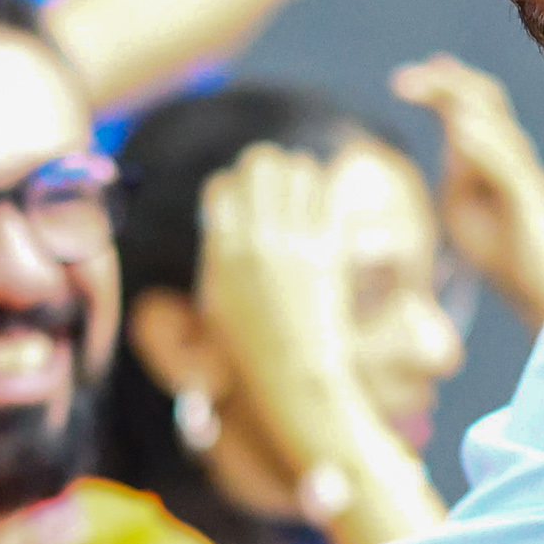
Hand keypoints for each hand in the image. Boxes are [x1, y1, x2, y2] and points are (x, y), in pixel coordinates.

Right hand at [191, 148, 387, 482]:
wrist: (294, 377)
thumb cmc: (251, 350)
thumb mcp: (215, 303)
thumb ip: (216, 257)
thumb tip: (221, 220)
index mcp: (220, 254)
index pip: (221, 186)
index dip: (235, 186)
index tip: (246, 199)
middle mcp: (254, 242)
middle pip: (259, 165)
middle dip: (270, 171)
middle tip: (279, 188)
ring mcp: (292, 244)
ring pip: (298, 170)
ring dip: (301, 177)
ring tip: (305, 197)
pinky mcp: (327, 251)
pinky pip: (329, 195)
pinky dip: (328, 194)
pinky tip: (328, 208)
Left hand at [392, 56, 543, 323]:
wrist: (542, 289)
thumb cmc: (504, 252)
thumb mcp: (463, 209)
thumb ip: (455, 173)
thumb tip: (453, 138)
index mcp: (495, 155)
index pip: (469, 105)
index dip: (439, 85)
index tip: (401, 80)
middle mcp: (514, 154)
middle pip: (485, 99)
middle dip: (444, 83)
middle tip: (404, 80)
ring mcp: (525, 173)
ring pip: (497, 124)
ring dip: (461, 101)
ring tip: (432, 84)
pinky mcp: (532, 198)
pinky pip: (508, 165)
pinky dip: (484, 145)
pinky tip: (459, 130)